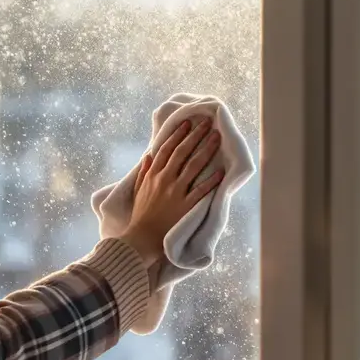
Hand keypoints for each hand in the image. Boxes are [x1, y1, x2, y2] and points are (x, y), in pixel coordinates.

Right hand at [121, 119, 224, 264]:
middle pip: (182, 152)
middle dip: (195, 135)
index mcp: (153, 175)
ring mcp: (176, 192)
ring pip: (194, 166)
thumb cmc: (141, 215)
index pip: (166, 149)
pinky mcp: (186, 206)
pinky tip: (221, 171)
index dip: (177, 134)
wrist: (142, 237)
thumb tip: (148, 156)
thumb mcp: (138, 190)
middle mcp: (165, 180)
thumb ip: (144, 172)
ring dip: (206, 150)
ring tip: (216, 138)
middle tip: (207, 123)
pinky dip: (211, 181)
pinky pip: (201, 190)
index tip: (187, 123)